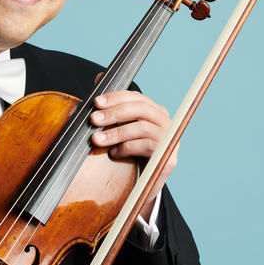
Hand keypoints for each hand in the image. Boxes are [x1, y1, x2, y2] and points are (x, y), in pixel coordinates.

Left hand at [90, 87, 177, 219]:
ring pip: (142, 128)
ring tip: (97, 140)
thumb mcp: (117, 128)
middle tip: (93, 120)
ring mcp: (170, 140)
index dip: (116, 98)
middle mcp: (166, 122)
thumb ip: (111, 106)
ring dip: (116, 133)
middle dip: (114, 113)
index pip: (136, 97)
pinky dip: (126, 148)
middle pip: (141, 109)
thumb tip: (99, 77)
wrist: (141, 188)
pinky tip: (113, 154)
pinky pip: (147, 146)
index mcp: (154, 112)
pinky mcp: (169, 158)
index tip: (96, 102)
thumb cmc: (128, 154)